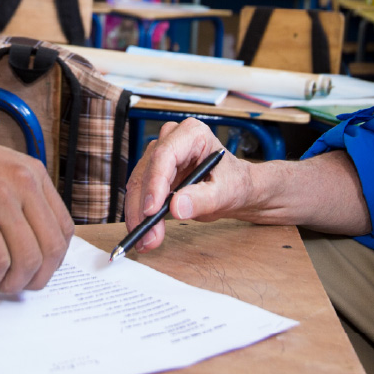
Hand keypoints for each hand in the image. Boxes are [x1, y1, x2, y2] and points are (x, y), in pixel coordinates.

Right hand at [0, 120, 73, 292]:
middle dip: (36, 278)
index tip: (33, 271)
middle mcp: (24, 183)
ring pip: (27, 260)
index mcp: (34, 174)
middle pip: (51, 249)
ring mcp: (0, 196)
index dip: (52, 260)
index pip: (64, 229)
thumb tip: (33, 246)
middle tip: (12, 285)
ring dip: (10, 283)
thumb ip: (20, 200)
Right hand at [123, 119, 252, 252]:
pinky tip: (144, 234)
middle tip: (149, 235)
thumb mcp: (225, 193)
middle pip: (147, 171)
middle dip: (145, 207)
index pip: (165, 154)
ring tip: (147, 240)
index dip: (155, 182)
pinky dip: (139, 215)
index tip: (152, 210)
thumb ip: (203, 199)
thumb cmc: (234, 182)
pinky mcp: (154, 173)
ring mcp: (160, 156)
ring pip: (138, 184)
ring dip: (138, 214)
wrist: (235, 188)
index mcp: (192, 134)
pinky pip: (140, 193)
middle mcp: (172, 139)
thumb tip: (176, 207)